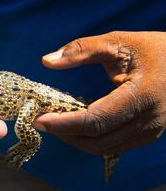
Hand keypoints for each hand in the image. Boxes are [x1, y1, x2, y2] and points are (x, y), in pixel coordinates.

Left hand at [35, 31, 165, 154]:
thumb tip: (46, 61)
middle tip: (39, 121)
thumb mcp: (118, 42)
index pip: (95, 121)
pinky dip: (89, 139)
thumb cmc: (152, 49)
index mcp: (142, 95)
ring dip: (74, 139)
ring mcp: (150, 132)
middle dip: (64, 134)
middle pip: (96, 141)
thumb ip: (81, 50)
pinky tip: (74, 125)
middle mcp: (149, 120)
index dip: (64, 124)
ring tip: (53, 123)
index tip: (38, 119)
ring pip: (103, 148)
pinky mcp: (147, 136)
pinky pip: (112, 146)